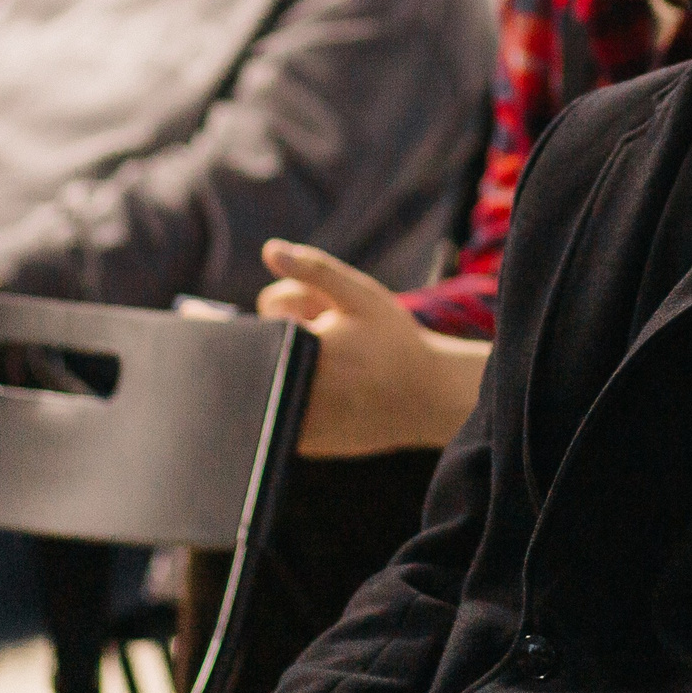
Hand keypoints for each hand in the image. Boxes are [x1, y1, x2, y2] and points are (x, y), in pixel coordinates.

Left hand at [259, 241, 488, 456]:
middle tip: (332, 338)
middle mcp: (295, 389)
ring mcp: (296, 421)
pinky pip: (280, 404)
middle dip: (292, 333)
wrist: (425, 399)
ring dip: (291, 364)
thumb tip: (270, 249)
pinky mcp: (301, 443)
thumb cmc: (394, 341)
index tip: (324, 314)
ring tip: (334, 366)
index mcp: (306, 348)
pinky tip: (332, 390)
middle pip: (266, 343)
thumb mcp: (361, 296)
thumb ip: (314, 270)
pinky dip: (297, 391)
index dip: (295, 305)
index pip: (272, 309)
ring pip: (270, 375)